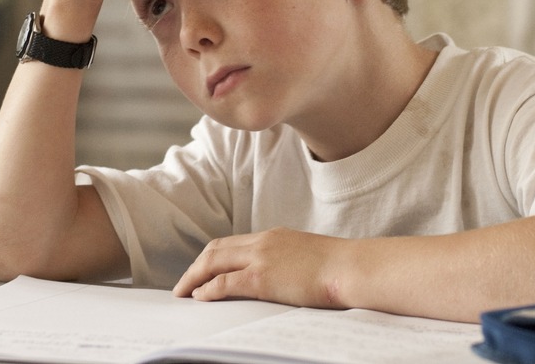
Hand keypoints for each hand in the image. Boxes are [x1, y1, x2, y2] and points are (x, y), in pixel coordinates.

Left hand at [173, 228, 352, 308]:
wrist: (351, 268)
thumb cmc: (339, 268)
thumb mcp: (308, 257)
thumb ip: (289, 261)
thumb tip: (283, 278)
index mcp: (273, 236)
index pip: (232, 243)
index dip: (213, 257)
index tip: (202, 270)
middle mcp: (262, 242)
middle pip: (216, 249)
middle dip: (196, 266)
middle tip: (183, 283)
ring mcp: (261, 258)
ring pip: (214, 261)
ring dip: (194, 277)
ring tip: (183, 293)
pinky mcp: (262, 277)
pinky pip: (225, 282)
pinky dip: (208, 289)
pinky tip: (200, 297)